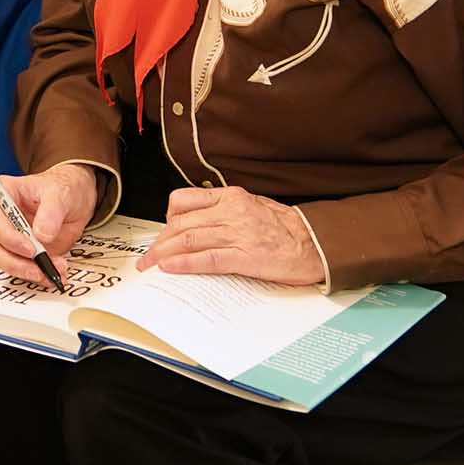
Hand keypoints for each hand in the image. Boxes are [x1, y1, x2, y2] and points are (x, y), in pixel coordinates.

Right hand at [0, 164, 98, 287]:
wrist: (73, 201)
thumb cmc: (61, 189)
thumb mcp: (60, 194)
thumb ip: (51, 212)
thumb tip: (42, 234)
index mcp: (1, 194)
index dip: (8, 238)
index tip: (31, 249)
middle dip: (14, 261)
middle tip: (39, 267)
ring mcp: (4, 237)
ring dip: (24, 271)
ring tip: (50, 271)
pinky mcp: (15, 253)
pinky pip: (17, 269)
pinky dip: (34, 275)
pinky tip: (51, 274)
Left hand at [138, 185, 324, 287]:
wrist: (315, 243)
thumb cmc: (287, 228)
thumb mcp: (252, 206)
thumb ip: (225, 211)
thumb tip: (197, 224)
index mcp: (231, 196)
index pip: (184, 201)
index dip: (165, 219)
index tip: (160, 235)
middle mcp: (231, 211)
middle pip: (181, 224)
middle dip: (159, 242)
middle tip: (148, 257)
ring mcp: (237, 233)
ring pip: (188, 239)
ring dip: (163, 254)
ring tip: (149, 266)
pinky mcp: (245, 256)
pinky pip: (207, 258)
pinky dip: (184, 263)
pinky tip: (170, 268)